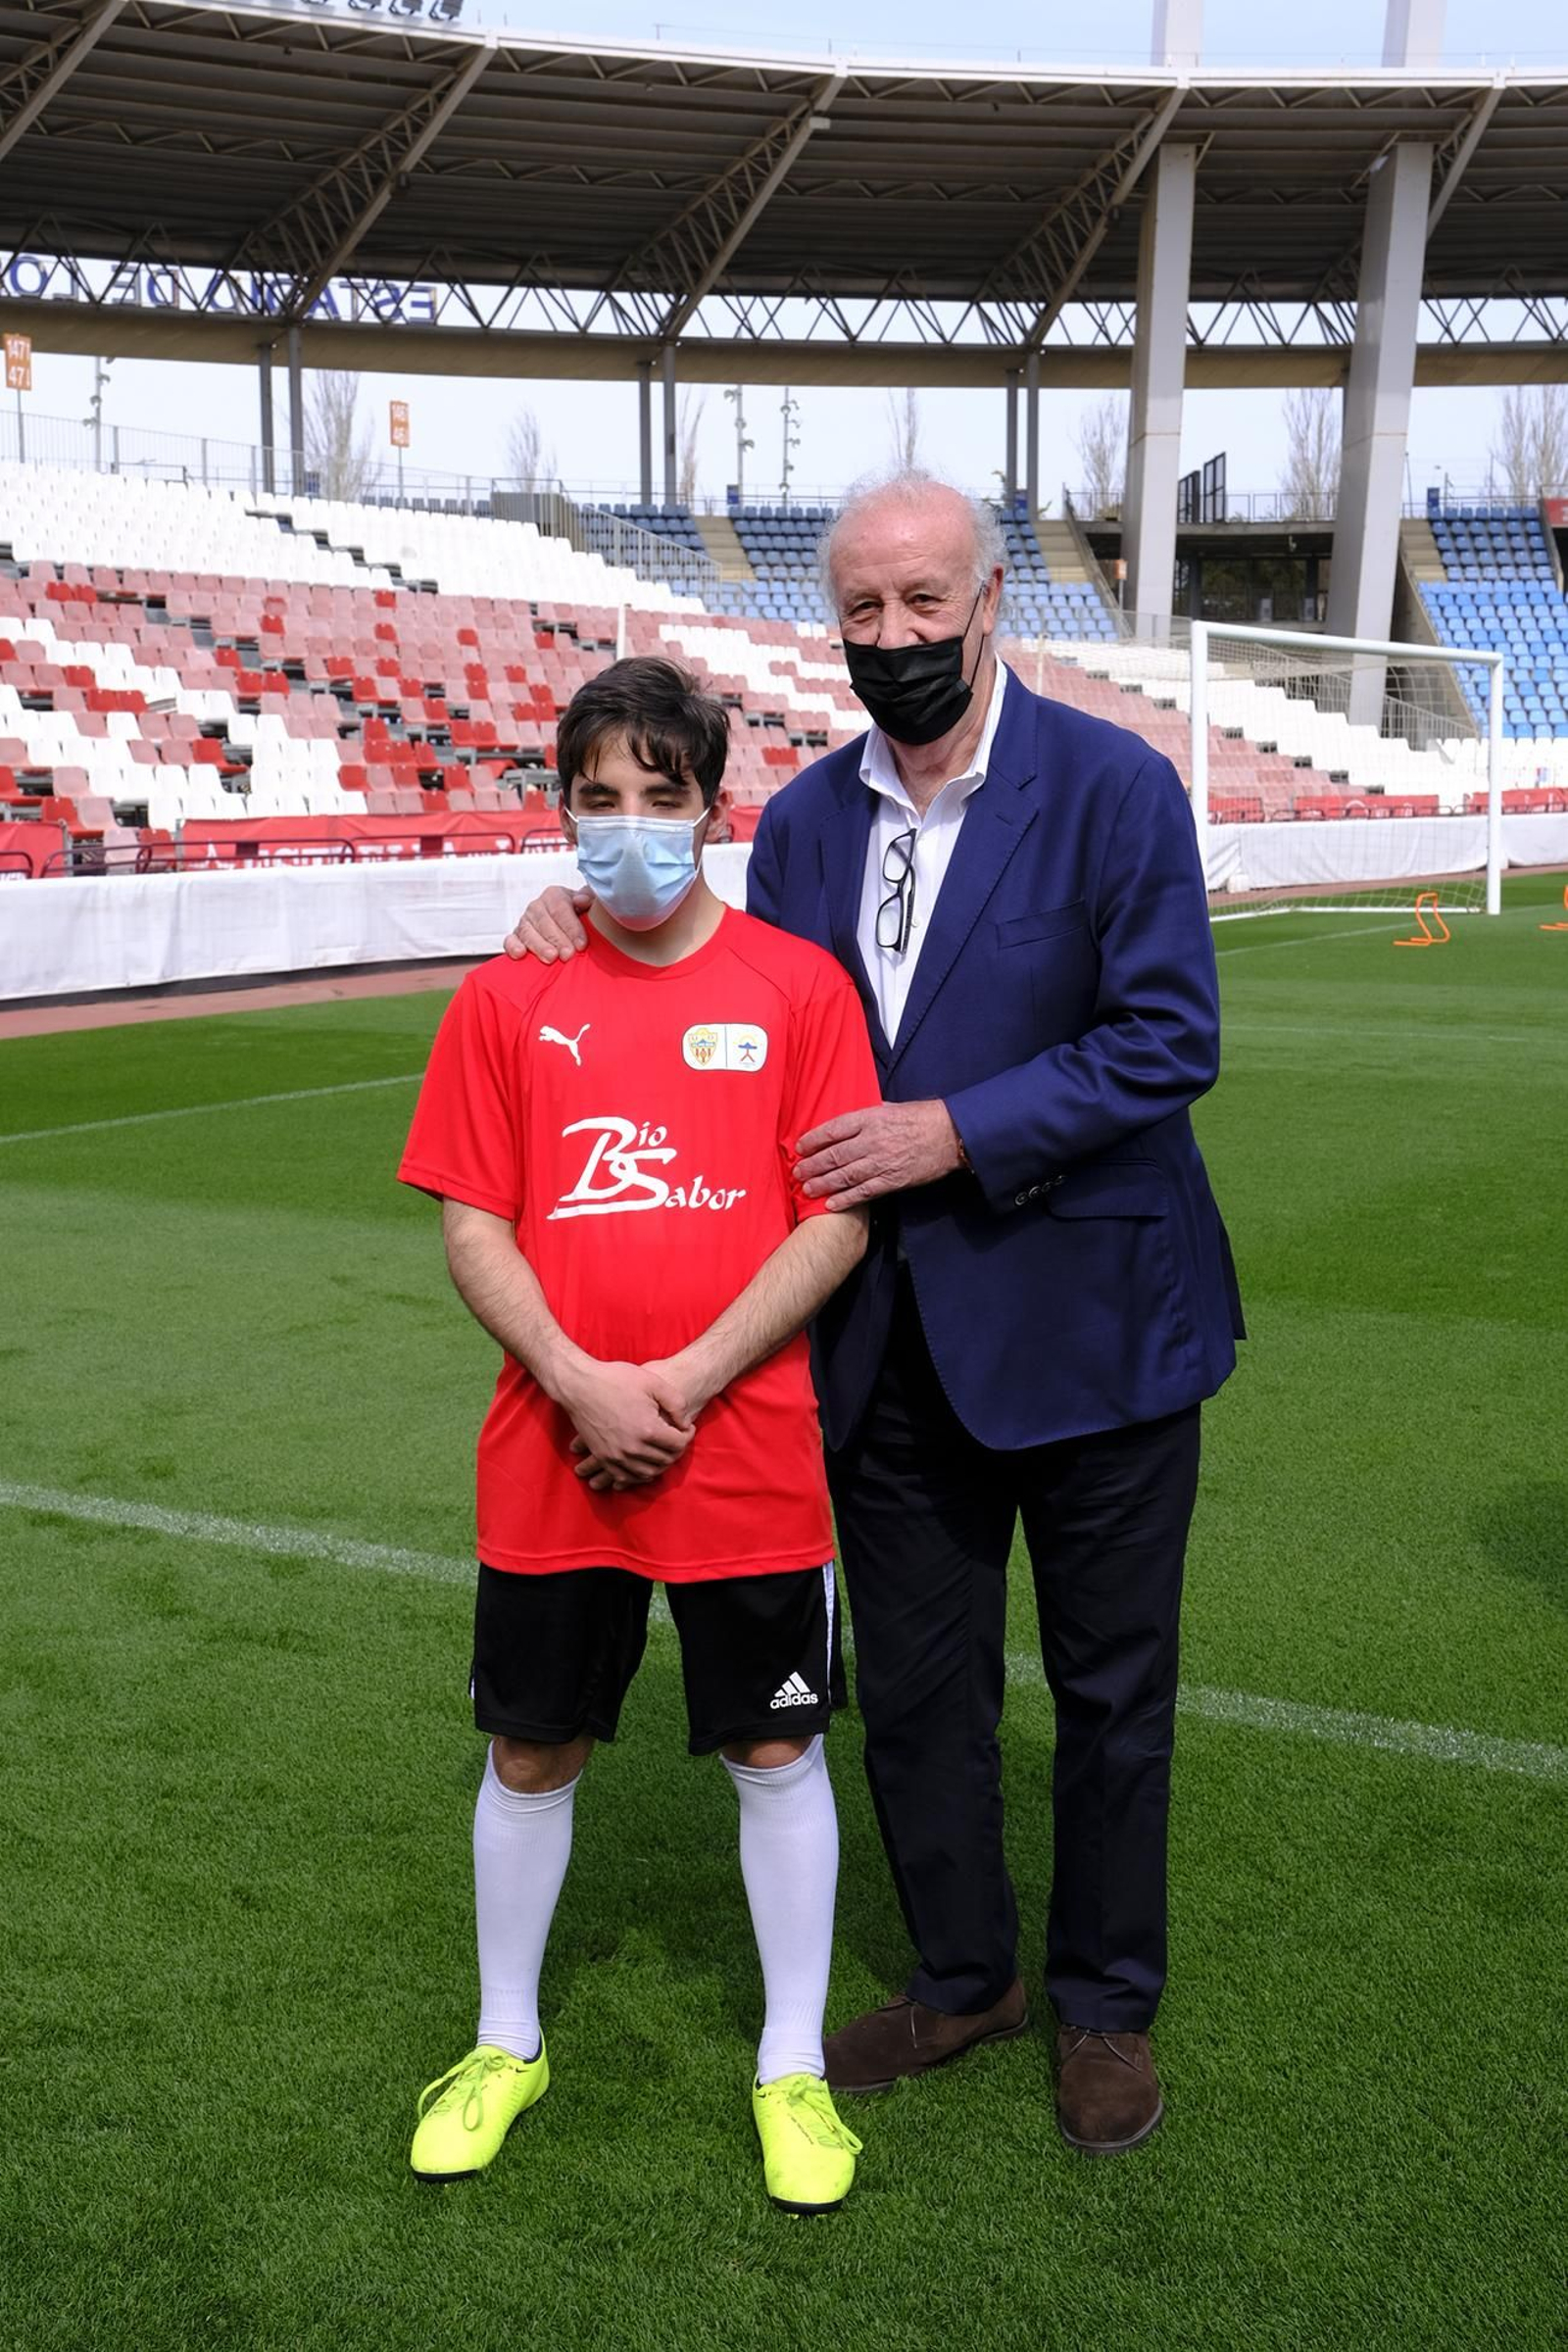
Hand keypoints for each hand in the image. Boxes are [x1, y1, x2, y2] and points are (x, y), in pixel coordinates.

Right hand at [504, 883, 591, 962]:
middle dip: (558, 940)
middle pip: (545, 922)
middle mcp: (537, 906)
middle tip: (568, 955)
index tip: (581, 944)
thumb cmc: (581, 917)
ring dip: (539, 946)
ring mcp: (524, 921)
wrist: (568, 928)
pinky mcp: (515, 936)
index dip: (572, 927)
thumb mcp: (589, 905)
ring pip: (528, 932)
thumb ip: (589, 899)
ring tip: (551, 958)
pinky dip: (513, 946)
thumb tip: (582, 900)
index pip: (561, 909)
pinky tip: (520, 954)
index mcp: (554, 895)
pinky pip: (510, 940)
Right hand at [559, 1360, 695, 1491]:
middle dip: (676, 1450)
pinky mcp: (603, 1458)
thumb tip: (685, 1423)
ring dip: (660, 1464)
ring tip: (663, 1450)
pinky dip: (639, 1475)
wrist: (579, 1385)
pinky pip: (626, 1477)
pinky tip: (644, 1465)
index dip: (687, 1435)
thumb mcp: (653, 1382)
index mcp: (648, 1429)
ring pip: (648, 1473)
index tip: (687, 1427)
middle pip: (666, 1460)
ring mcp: (616, 1456)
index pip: (679, 1444)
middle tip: (677, 1438)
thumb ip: (676, 1403)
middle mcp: (633, 1448)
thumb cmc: (615, 1379)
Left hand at [794, 1099, 962, 1209]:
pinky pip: (864, 1192)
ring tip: (807, 1189)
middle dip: (812, 1165)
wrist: (951, 1134)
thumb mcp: (892, 1107)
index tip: (799, 1147)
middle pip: (834, 1155)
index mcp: (870, 1118)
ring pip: (845, 1175)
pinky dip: (846, 1199)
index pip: (833, 1129)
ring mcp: (882, 1162)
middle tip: (797, 1172)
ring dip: (823, 1183)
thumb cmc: (923, 1117)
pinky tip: (831, 1204)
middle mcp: (872, 1140)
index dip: (813, 1139)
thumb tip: (852, 1121)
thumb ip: (870, 1114)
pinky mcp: (893, 1180)